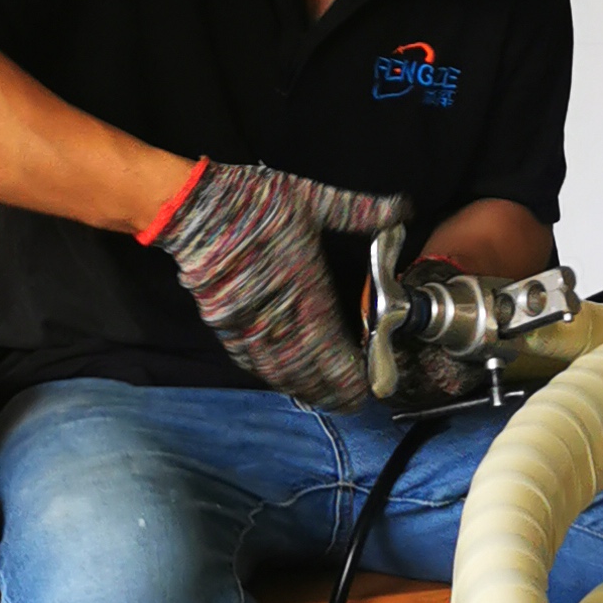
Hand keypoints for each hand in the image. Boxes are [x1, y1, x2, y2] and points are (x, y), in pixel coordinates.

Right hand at [148, 160, 408, 407]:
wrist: (198, 205)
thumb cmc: (256, 201)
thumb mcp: (315, 199)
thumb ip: (362, 211)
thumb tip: (404, 208)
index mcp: (305, 287)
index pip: (330, 349)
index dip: (346, 377)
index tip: (363, 389)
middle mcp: (277, 313)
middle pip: (305, 369)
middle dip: (328, 392)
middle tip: (347, 403)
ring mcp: (246, 321)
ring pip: (275, 370)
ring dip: (298, 387)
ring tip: (317, 397)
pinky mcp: (221, 320)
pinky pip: (245, 358)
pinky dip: (264, 373)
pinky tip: (276, 376)